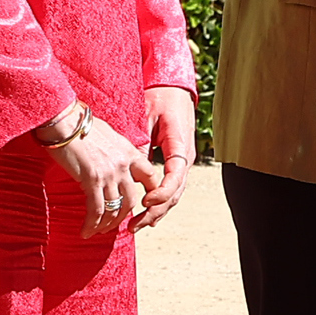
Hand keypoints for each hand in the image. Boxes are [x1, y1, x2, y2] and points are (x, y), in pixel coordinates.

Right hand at [35, 105, 154, 237]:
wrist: (64, 121)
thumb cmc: (80, 125)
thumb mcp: (108, 136)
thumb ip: (116, 152)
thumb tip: (113, 162)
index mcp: (130, 152)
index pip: (150, 178)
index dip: (150, 195)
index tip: (141, 205)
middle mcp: (124, 165)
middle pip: (132, 200)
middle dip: (122, 217)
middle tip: (112, 224)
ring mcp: (109, 173)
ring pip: (115, 209)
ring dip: (106, 225)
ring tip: (97, 231)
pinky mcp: (92, 180)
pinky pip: (96, 210)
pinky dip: (91, 224)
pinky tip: (85, 231)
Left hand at [133, 86, 197, 228]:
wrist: (174, 89)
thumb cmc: (160, 97)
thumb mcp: (147, 116)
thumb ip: (142, 142)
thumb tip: (130, 169)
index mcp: (180, 146)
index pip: (174, 177)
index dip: (161, 193)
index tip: (144, 202)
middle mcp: (185, 159)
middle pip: (174, 194)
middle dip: (154, 212)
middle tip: (133, 225)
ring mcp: (182, 163)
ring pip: (173, 195)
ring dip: (155, 212)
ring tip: (135, 226)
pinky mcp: (176, 164)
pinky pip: (170, 188)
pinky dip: (159, 203)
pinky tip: (146, 214)